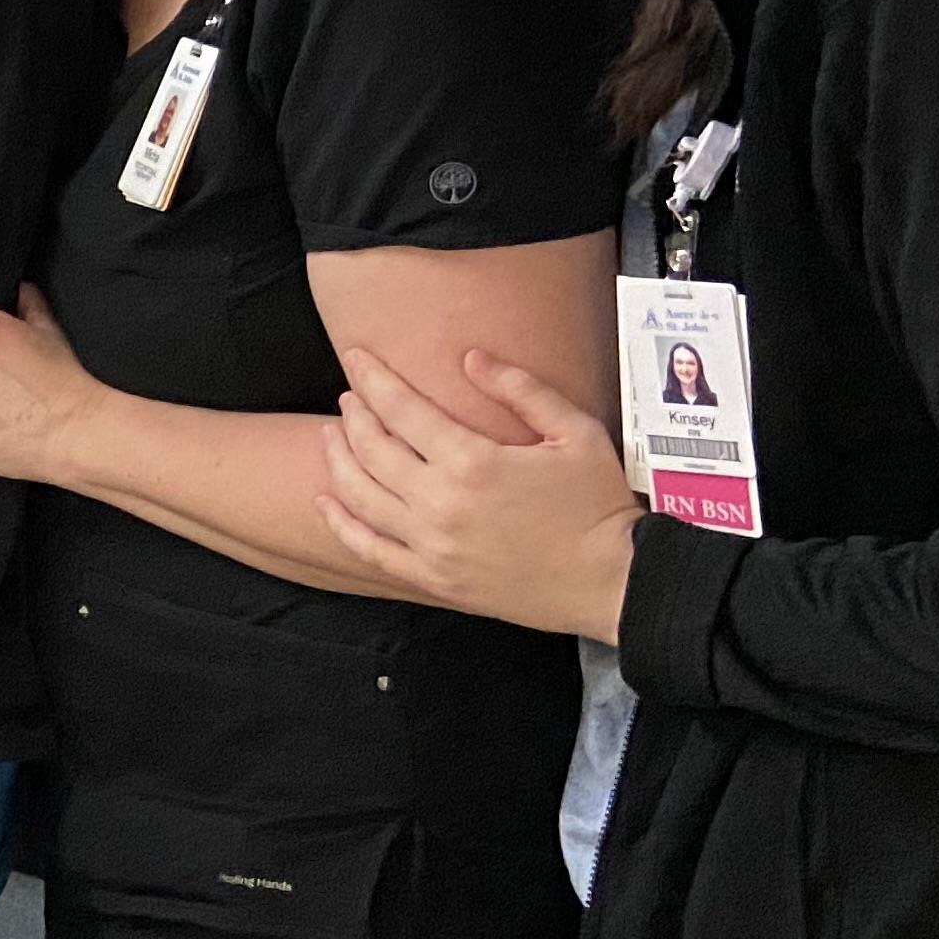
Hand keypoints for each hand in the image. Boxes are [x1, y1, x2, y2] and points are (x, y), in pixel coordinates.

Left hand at [317, 347, 642, 642]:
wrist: (611, 580)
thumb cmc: (599, 505)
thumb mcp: (575, 432)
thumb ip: (522, 389)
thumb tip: (472, 358)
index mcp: (472, 462)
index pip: (401, 409)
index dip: (373, 378)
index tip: (356, 358)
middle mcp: (440, 503)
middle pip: (372, 448)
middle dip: (354, 414)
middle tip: (350, 395)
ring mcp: (431, 545)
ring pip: (360, 496)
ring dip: (338, 460)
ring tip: (332, 435)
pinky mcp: (433, 578)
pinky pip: (370, 550)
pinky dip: (341, 523)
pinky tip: (327, 502)